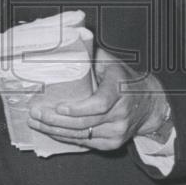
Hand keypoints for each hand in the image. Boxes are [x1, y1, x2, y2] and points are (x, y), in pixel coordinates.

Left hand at [26, 47, 171, 151]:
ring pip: (82, 135)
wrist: (150, 104)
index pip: (100, 104)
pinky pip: (86, 143)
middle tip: (35, 114)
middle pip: (85, 122)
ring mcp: (118, 131)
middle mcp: (121, 113)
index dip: (78, 108)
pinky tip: (51, 132)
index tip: (59, 106)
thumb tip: (69, 40)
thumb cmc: (125, 79)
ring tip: (36, 123)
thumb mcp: (112, 62)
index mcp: (121, 90)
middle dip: (56, 120)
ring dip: (55, 131)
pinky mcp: (113, 144)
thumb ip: (92, 54)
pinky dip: (66, 138)